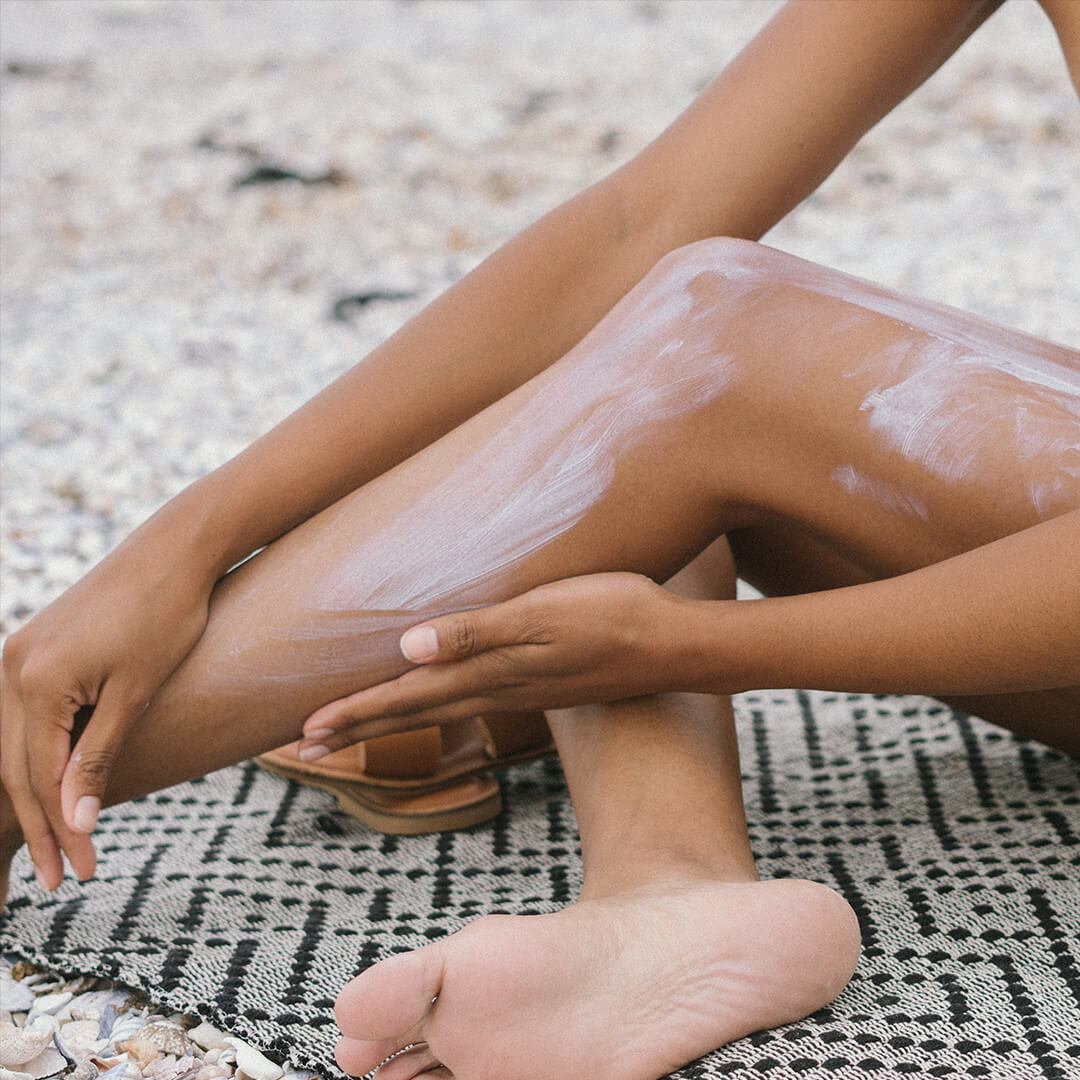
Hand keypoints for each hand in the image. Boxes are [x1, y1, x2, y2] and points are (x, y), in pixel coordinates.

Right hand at [1, 541, 213, 889]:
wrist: (174, 550)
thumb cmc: (165, 616)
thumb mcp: (135, 692)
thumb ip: (98, 756)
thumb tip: (74, 822)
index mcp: (33, 683)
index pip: (41, 778)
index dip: (60, 830)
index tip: (81, 872)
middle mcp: (11, 669)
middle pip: (17, 769)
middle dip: (40, 826)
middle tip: (60, 879)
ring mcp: (18, 656)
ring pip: (15, 746)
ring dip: (35, 796)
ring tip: (56, 845)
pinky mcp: (36, 648)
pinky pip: (25, 717)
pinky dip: (39, 757)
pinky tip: (55, 785)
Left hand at [299, 572, 702, 754]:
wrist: (675, 645)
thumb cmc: (612, 614)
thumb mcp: (543, 612)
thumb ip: (478, 631)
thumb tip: (407, 647)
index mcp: (490, 671)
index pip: (407, 697)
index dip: (355, 712)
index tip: (303, 732)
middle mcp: (498, 686)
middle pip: (414, 710)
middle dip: (358, 723)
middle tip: (304, 745)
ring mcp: (521, 688)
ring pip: (439, 707)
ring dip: (391, 718)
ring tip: (355, 724)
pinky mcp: (542, 681)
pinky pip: (470, 697)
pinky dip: (433, 702)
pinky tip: (436, 694)